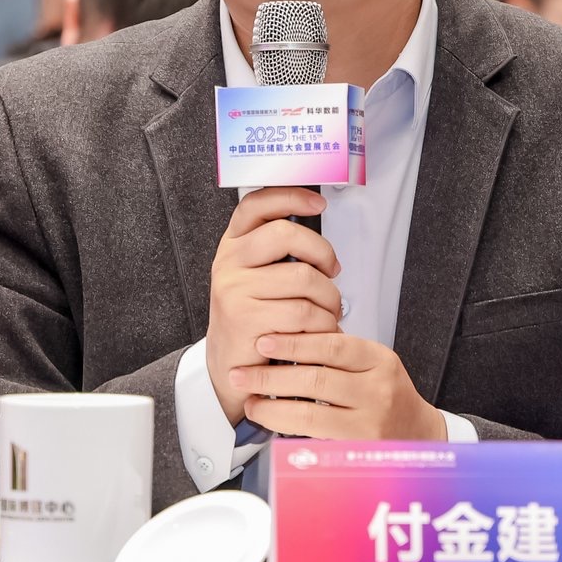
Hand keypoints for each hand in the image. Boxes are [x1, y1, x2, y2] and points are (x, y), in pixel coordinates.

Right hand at [206, 187, 342, 425]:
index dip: (290, 196)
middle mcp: (229, 262)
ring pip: (303, 278)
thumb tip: (319, 231)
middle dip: (322, 253)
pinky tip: (318, 330)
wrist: (231, 366)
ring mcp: (234, 289)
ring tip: (328, 311)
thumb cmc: (254, 318)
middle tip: (332, 271)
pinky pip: (302, 313)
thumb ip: (278, 251)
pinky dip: (322, 324)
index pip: (257, 205)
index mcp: (233, 244)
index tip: (317, 202)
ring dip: (329, 299)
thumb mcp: (257, 276)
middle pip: (286, 235)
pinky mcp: (246, 319)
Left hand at [229, 332, 446, 440]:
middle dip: (271, 376)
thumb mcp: (371, 363)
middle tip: (242, 373)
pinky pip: (314, 438)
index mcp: (379, 360)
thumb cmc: (387, 394)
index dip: (294, 342)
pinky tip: (271, 421)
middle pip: (316, 380)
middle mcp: (377, 390)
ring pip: (310, 414)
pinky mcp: (358, 449)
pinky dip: (287, 428)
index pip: (333, 345)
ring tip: (251, 402)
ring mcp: (369, 423)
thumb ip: (336, 352)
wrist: (417, 433)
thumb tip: (283, 337)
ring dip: (272, 408)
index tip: (264, 340)